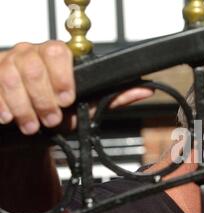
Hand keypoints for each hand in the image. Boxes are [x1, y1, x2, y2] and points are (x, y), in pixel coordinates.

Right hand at [0, 41, 152, 134]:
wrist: (32, 125)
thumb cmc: (61, 111)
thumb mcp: (87, 106)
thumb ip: (114, 97)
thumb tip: (146, 89)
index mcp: (56, 56)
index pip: (57, 53)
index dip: (62, 77)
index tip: (67, 100)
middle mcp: (31, 53)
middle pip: (34, 66)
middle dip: (43, 98)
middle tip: (52, 119)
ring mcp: (8, 62)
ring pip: (11, 77)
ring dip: (24, 107)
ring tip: (32, 125)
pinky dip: (2, 105)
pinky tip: (9, 118)